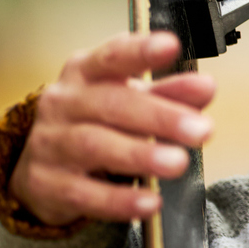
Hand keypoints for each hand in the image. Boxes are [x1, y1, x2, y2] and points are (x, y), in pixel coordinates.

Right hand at [9, 33, 215, 225]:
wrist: (42, 168)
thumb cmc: (98, 122)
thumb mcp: (132, 100)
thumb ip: (170, 93)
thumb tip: (205, 87)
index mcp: (85, 72)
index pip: (112, 55)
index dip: (140, 50)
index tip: (171, 46)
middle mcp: (63, 102)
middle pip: (111, 104)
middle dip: (160, 116)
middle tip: (202, 129)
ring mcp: (49, 143)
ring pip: (95, 146)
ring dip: (141, 155)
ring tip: (178, 163)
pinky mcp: (46, 184)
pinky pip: (84, 193)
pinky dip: (119, 199)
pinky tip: (150, 202)